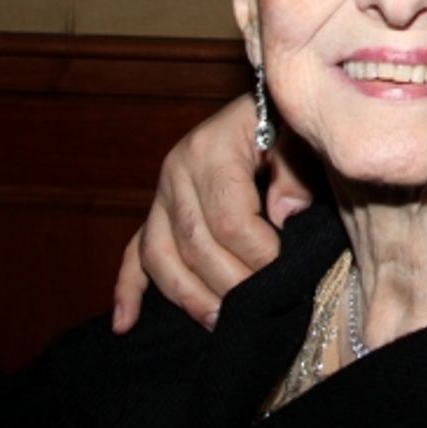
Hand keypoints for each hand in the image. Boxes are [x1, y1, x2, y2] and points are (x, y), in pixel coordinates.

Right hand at [111, 93, 312, 333]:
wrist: (270, 105)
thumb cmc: (290, 122)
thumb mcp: (301, 135)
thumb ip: (296, 173)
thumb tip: (282, 215)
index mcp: (212, 148)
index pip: (228, 218)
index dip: (257, 252)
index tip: (284, 269)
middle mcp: (177, 169)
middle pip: (194, 243)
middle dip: (228, 282)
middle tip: (259, 305)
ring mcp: (162, 191)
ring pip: (160, 255)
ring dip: (187, 295)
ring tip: (217, 321)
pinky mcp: (157, 209)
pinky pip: (134, 252)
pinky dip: (128, 289)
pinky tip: (126, 322)